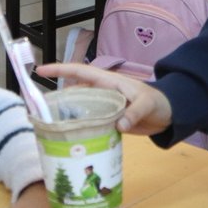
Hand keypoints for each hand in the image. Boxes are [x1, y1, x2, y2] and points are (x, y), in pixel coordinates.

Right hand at [34, 63, 172, 134]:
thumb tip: (120, 125)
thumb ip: (135, 113)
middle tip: (39, 109)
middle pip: (74, 90)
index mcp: (108, 82)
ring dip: (66, 114)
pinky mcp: (107, 119)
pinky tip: (71, 137)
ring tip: (50, 125)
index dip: (60, 70)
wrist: (168, 115)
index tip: (40, 71)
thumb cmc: (158, 103)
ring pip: (79, 107)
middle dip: (57, 97)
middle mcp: (102, 92)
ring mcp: (104, 106)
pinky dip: (79, 127)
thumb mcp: (148, 105)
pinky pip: (88, 120)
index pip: (80, 71)